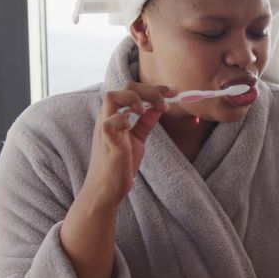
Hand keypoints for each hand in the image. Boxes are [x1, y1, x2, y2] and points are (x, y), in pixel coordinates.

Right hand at [81, 81, 175, 206]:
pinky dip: (123, 120)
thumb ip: (146, 122)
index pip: (132, 89)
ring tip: (147, 111)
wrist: (107, 190)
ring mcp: (105, 128)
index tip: (174, 92)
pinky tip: (131, 128)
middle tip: (168, 101)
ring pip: (111, 96)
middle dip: (150, 89)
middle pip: (124, 87)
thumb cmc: (120, 165)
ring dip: (134, 98)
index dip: (154, 88)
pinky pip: (110, 122)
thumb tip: (159, 107)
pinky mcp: (106, 141)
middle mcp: (108, 117)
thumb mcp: (138, 139)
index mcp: (116, 115)